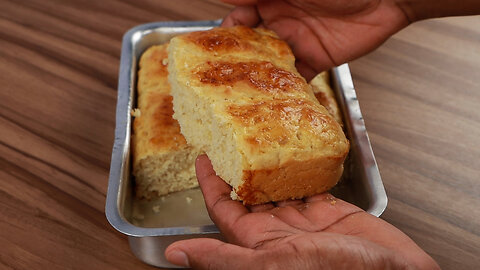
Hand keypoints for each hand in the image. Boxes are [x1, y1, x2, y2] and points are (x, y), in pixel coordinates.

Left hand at [165, 155, 439, 269]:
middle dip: (238, 166)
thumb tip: (175, 254)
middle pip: (249, 193)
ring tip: (257, 136)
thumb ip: (225, 257)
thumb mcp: (273, 263)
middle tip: (229, 135)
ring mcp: (303, 219)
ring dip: (266, 164)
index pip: (224, 208)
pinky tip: (294, 152)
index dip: (211, 183)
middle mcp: (277, 230)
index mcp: (258, 243)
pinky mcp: (329, 210)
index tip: (202, 156)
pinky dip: (300, 168)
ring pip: (277, 185)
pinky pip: (308, 184)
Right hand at [221, 0, 409, 79]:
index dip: (224, 31)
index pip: (239, 16)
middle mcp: (281, 19)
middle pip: (250, 43)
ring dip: (257, 78)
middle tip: (220, 80)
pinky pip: (296, 78)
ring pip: (269, 63)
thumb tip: (229, 1)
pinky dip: (284, 90)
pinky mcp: (316, 59)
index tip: (208, 48)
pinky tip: (272, 101)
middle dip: (236, 60)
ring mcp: (298, 41)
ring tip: (239, 96)